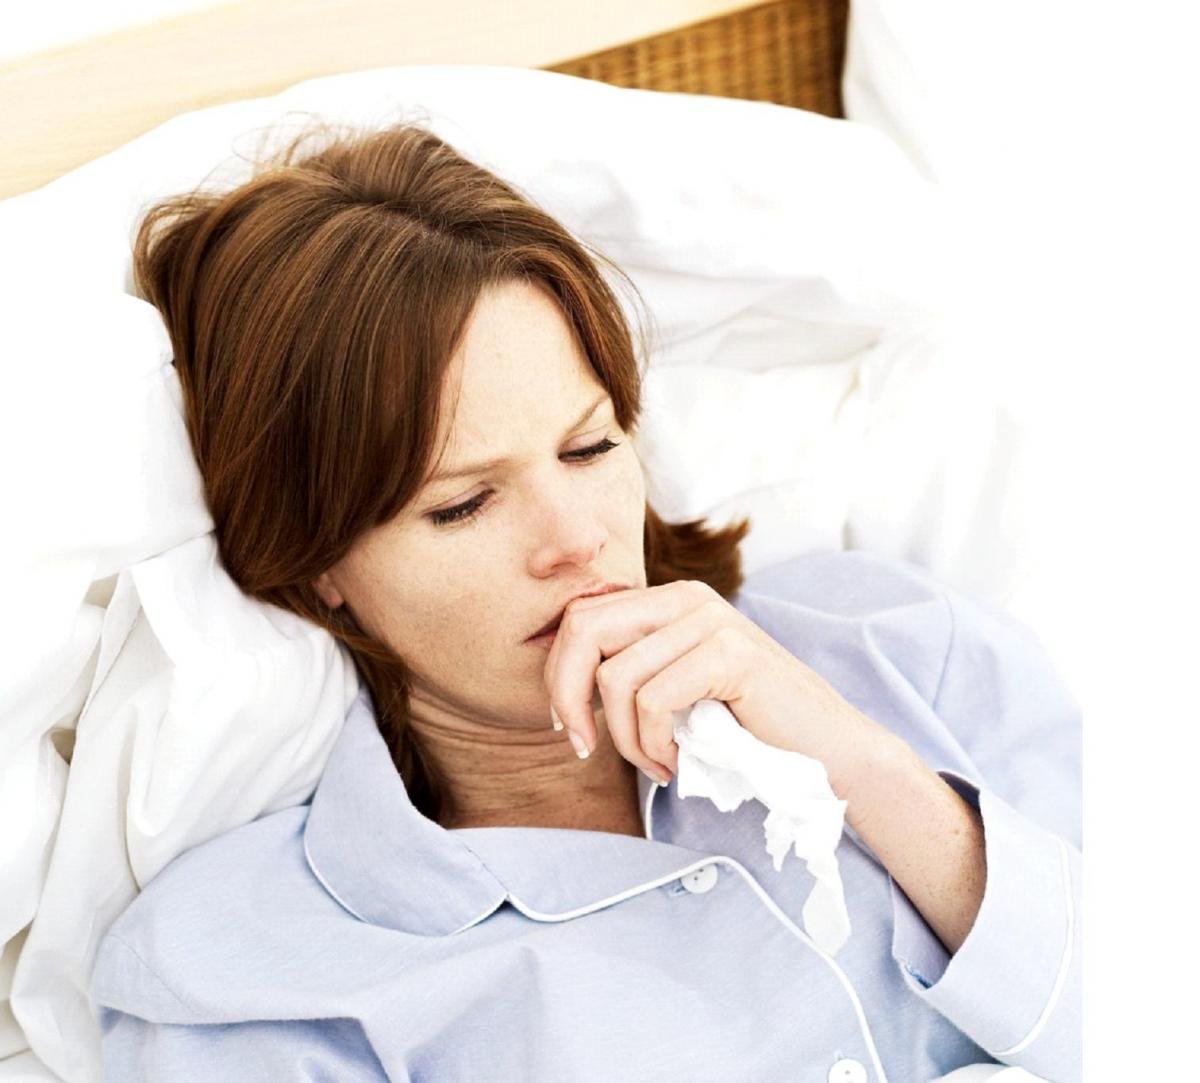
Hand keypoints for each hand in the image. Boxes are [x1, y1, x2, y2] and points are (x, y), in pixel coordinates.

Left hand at [543, 579, 893, 793]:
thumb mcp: (677, 689)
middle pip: (584, 631)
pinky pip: (655, 701)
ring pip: (617, 677)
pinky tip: (678, 762)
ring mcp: (711, 621)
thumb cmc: (745, 728)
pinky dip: (655, 744)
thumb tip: (558, 686)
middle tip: (584, 747)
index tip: (569, 725)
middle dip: (568, 697)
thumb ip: (632, 671)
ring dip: (626, 738)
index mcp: (670, 600)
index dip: (558, 673)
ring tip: (656, 764)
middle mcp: (687, 598)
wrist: (826, 750)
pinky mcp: (731, 654)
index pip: (582, 617)